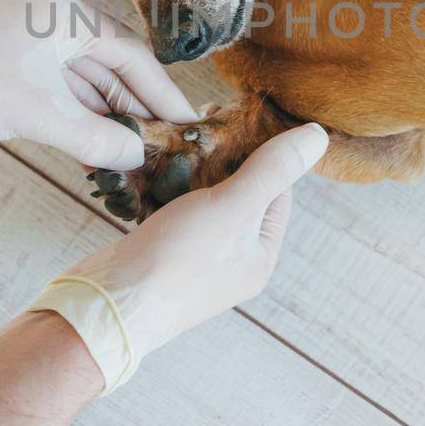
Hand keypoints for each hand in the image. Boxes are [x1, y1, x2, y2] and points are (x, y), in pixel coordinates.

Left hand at [0, 0, 197, 168]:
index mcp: (63, 12)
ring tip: (135, 146)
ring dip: (105, 110)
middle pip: (108, 63)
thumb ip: (95, 137)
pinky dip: (74, 107)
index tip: (187, 123)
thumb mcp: (38, 117)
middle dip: (135, 105)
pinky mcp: (6, 51)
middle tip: (166, 141)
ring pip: (80, 74)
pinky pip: (55, 80)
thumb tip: (137, 157)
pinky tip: (92, 137)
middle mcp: (49, 12)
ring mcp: (26, 31)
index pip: (130, 56)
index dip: (162, 95)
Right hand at [27, 122, 327, 390]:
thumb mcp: (233, 206)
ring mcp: (194, 261)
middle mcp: (232, 263)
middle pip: (238, 195)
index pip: (277, 193)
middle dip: (221, 159)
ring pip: (201, 201)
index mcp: (260, 257)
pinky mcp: (158, 256)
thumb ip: (272, 169)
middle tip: (201, 123)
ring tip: (175, 140)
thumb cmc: (178, 261)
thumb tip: (317, 137)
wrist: (107, 306)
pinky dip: (163, 188)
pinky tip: (151, 168)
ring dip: (189, 170)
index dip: (262, 153)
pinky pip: (170, 212)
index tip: (236, 119)